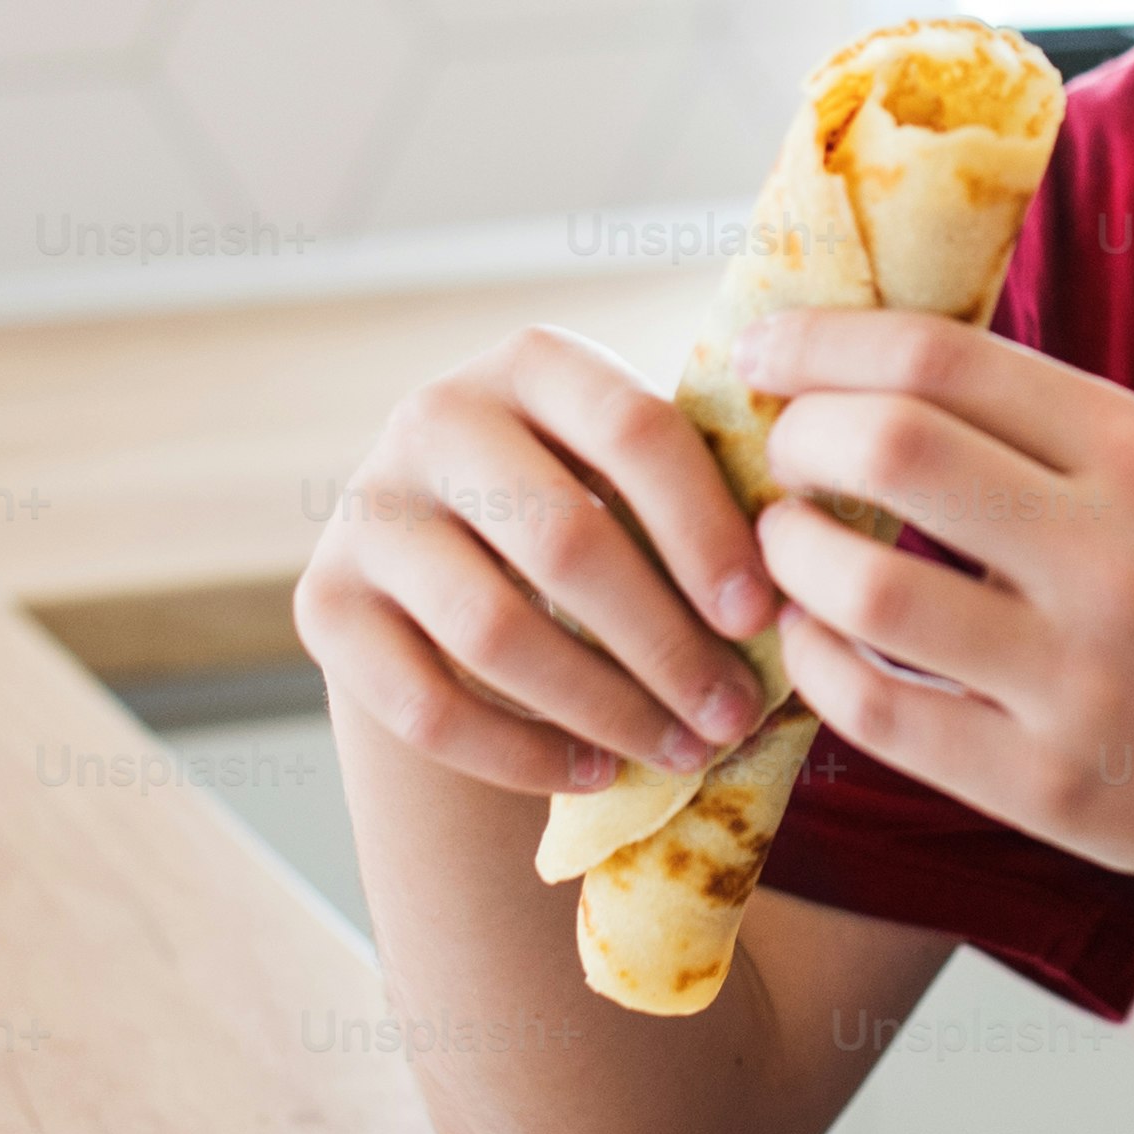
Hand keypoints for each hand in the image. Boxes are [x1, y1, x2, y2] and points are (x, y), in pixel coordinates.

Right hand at [291, 325, 777, 797]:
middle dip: (665, 643)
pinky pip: (425, 706)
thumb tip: (809, 587)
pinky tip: (594, 773)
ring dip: (604, 708)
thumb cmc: (586, 498)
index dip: (706, 530)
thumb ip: (704, 492)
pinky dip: (521, 755)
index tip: (764, 619)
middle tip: (735, 715)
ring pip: (493, 630)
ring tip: (682, 752)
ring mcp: (367, 510)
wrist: (442, 543)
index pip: (634, 431)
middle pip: (564, 540)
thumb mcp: (631, 464)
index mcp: (533, 360)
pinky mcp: (323, 604)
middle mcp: (434, 416)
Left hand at [737, 307, 1133, 899]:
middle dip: (798, 439)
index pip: (940, 357)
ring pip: (860, 586)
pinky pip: (875, 710)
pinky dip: (814, 661)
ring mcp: (1077, 678)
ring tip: (787, 545)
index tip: (763, 350)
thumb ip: (1044, 427)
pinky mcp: (1044, 785)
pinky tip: (813, 639)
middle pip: (888, 448)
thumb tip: (865, 364)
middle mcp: (1113, 555)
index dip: (822, 342)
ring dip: (788, 553)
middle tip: (781, 455)